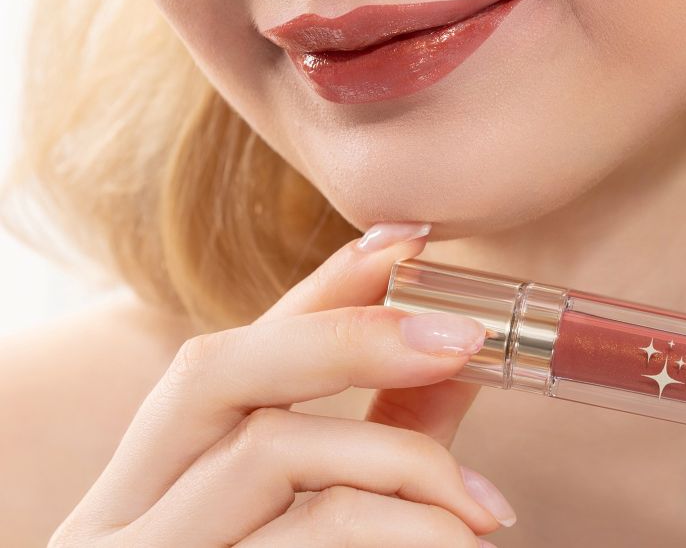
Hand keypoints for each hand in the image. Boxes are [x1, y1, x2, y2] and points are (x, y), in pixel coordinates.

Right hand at [48, 221, 514, 546]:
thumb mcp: (294, 527)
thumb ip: (369, 447)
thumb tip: (457, 368)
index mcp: (155, 477)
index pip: (240, 343)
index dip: (323, 283)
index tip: (409, 239)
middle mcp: (126, 508)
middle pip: (222, 370)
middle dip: (351, 335)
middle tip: (464, 338)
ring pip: (267, 456)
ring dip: (397, 457)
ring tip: (486, 505)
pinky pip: (298, 542)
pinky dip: (386, 526)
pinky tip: (448, 541)